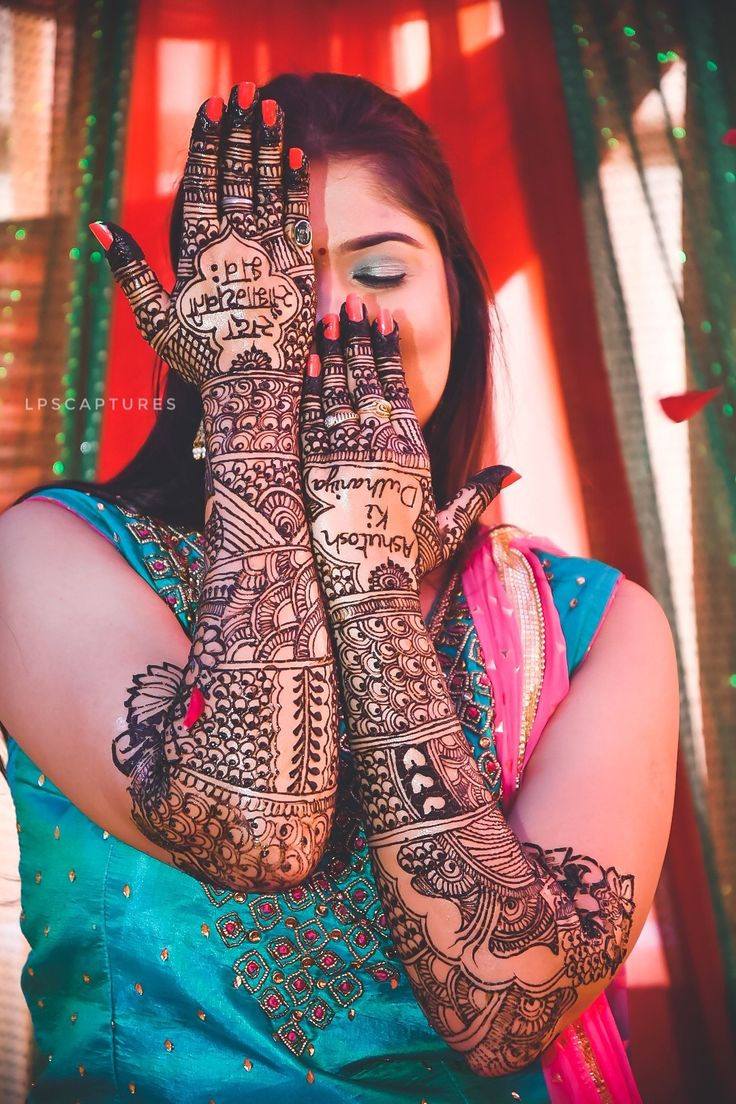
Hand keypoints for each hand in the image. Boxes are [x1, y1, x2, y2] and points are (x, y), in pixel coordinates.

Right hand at [90, 82, 314, 392]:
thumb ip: (130, 270)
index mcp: (198, 251)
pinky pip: (297, 218)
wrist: (251, 390)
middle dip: (241, 130)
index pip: (202, 184)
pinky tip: (296, 156)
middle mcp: (235, 245)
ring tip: (272, 107)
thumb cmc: (199, 359)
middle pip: (238, 175)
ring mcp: (269, 255)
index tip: (212, 108)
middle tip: (246, 91)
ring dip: (269, 144)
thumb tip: (102, 226)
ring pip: (270, 188)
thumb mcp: (154, 319)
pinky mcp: (298, 271)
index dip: (207, 143)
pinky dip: (295, 186)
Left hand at [300, 297, 514, 602]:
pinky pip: (309, 415)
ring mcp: (342, 452)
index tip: (385, 321)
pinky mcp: (312, 466)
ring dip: (334, 350)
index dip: (390, 351)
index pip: (398, 387)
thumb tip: (517, 471)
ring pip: (336, 389)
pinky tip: (308, 358)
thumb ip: (479, 492)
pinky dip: (309, 384)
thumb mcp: (450, 525)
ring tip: (330, 317)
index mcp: (410, 451)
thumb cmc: (408, 559)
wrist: (366, 587)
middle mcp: (377, 444)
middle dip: (360, 337)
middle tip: (353, 304)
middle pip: (366, 378)